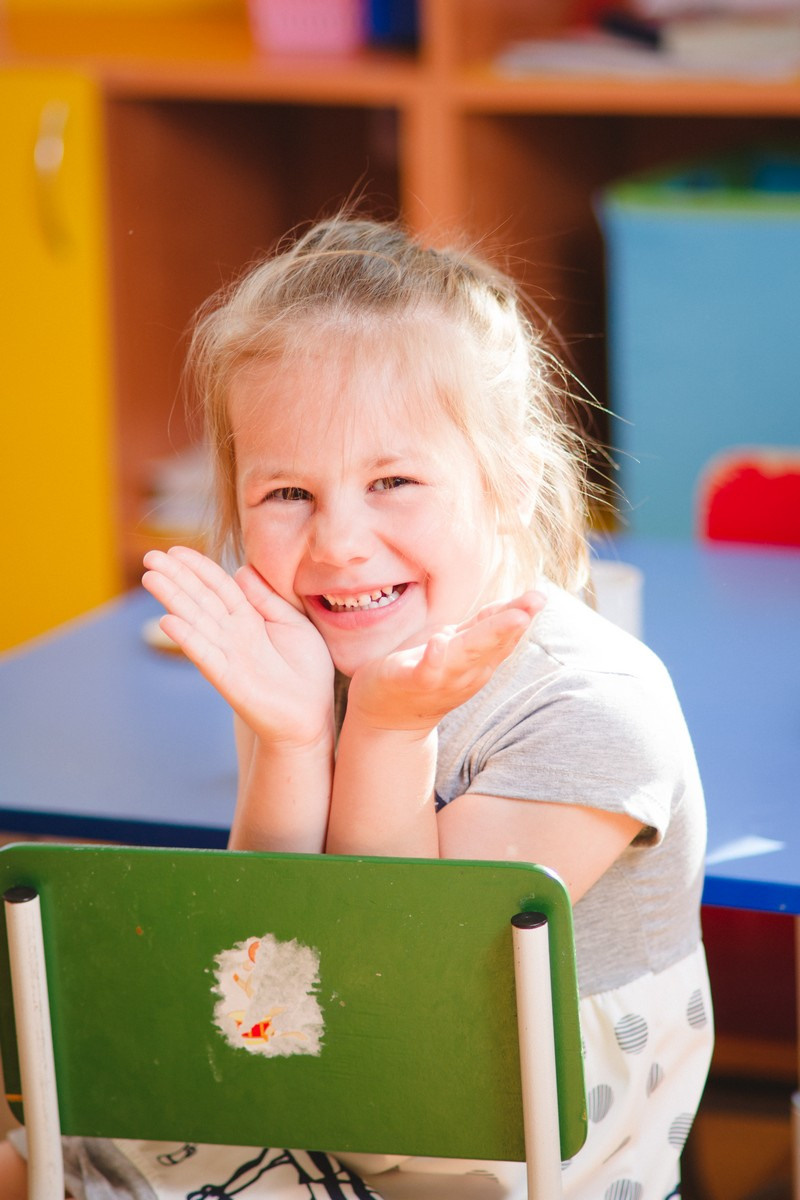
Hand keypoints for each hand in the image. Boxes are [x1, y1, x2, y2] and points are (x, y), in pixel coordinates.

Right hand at [142, 546, 334, 747]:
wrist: (311, 716)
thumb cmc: (306, 671)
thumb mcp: (293, 623)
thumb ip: (267, 599)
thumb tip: (242, 569)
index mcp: (249, 618)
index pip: (219, 586)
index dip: (198, 568)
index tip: (174, 550)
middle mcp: (233, 634)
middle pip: (200, 599)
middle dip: (176, 577)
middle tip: (149, 557)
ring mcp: (228, 655)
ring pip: (197, 621)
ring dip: (173, 600)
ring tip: (151, 578)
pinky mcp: (229, 679)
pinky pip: (206, 655)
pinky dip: (188, 638)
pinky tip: (168, 621)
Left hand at [346, 592, 544, 732]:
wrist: (392, 718)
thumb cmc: (430, 672)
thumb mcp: (461, 647)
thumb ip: (485, 626)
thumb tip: (518, 605)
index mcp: (479, 659)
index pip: (502, 632)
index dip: (520, 613)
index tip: (540, 596)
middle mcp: (467, 670)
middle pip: (491, 643)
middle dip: (511, 624)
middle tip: (535, 604)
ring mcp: (442, 678)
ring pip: (466, 654)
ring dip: (486, 637)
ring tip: (510, 617)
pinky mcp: (413, 681)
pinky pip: (426, 672)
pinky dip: (433, 659)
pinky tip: (438, 641)